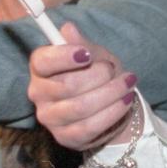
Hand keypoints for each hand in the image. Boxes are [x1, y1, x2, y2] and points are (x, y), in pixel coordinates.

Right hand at [27, 22, 137, 150]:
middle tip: (114, 70)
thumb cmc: (97, 75)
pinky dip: (112, 111)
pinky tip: (125, 101)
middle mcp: (38, 94)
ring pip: (81, 107)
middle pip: (67, 85)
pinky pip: (90, 126)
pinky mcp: (65, 137)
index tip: (87, 54)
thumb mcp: (94, 55)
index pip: (42, 61)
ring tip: (128, 84)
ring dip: (111, 93)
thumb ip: (81, 44)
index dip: (63, 57)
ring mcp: (50, 118)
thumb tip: (68, 29)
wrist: (111, 105)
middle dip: (98, 76)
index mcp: (40, 68)